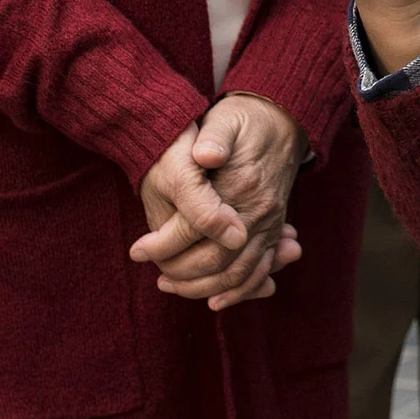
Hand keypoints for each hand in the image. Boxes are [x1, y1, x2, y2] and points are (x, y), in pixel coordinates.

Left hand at [132, 94, 306, 310]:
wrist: (282, 118)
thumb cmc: (244, 120)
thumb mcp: (224, 120)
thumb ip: (213, 137)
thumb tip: (205, 155)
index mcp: (242, 184)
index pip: (196, 228)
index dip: (163, 244)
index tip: (137, 250)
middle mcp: (259, 209)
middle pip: (218, 260)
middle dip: (182, 275)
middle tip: (156, 277)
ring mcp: (271, 221)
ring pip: (238, 272)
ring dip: (204, 288)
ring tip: (173, 285)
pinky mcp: (275, 228)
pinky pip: (260, 270)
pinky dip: (240, 292)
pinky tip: (216, 300)